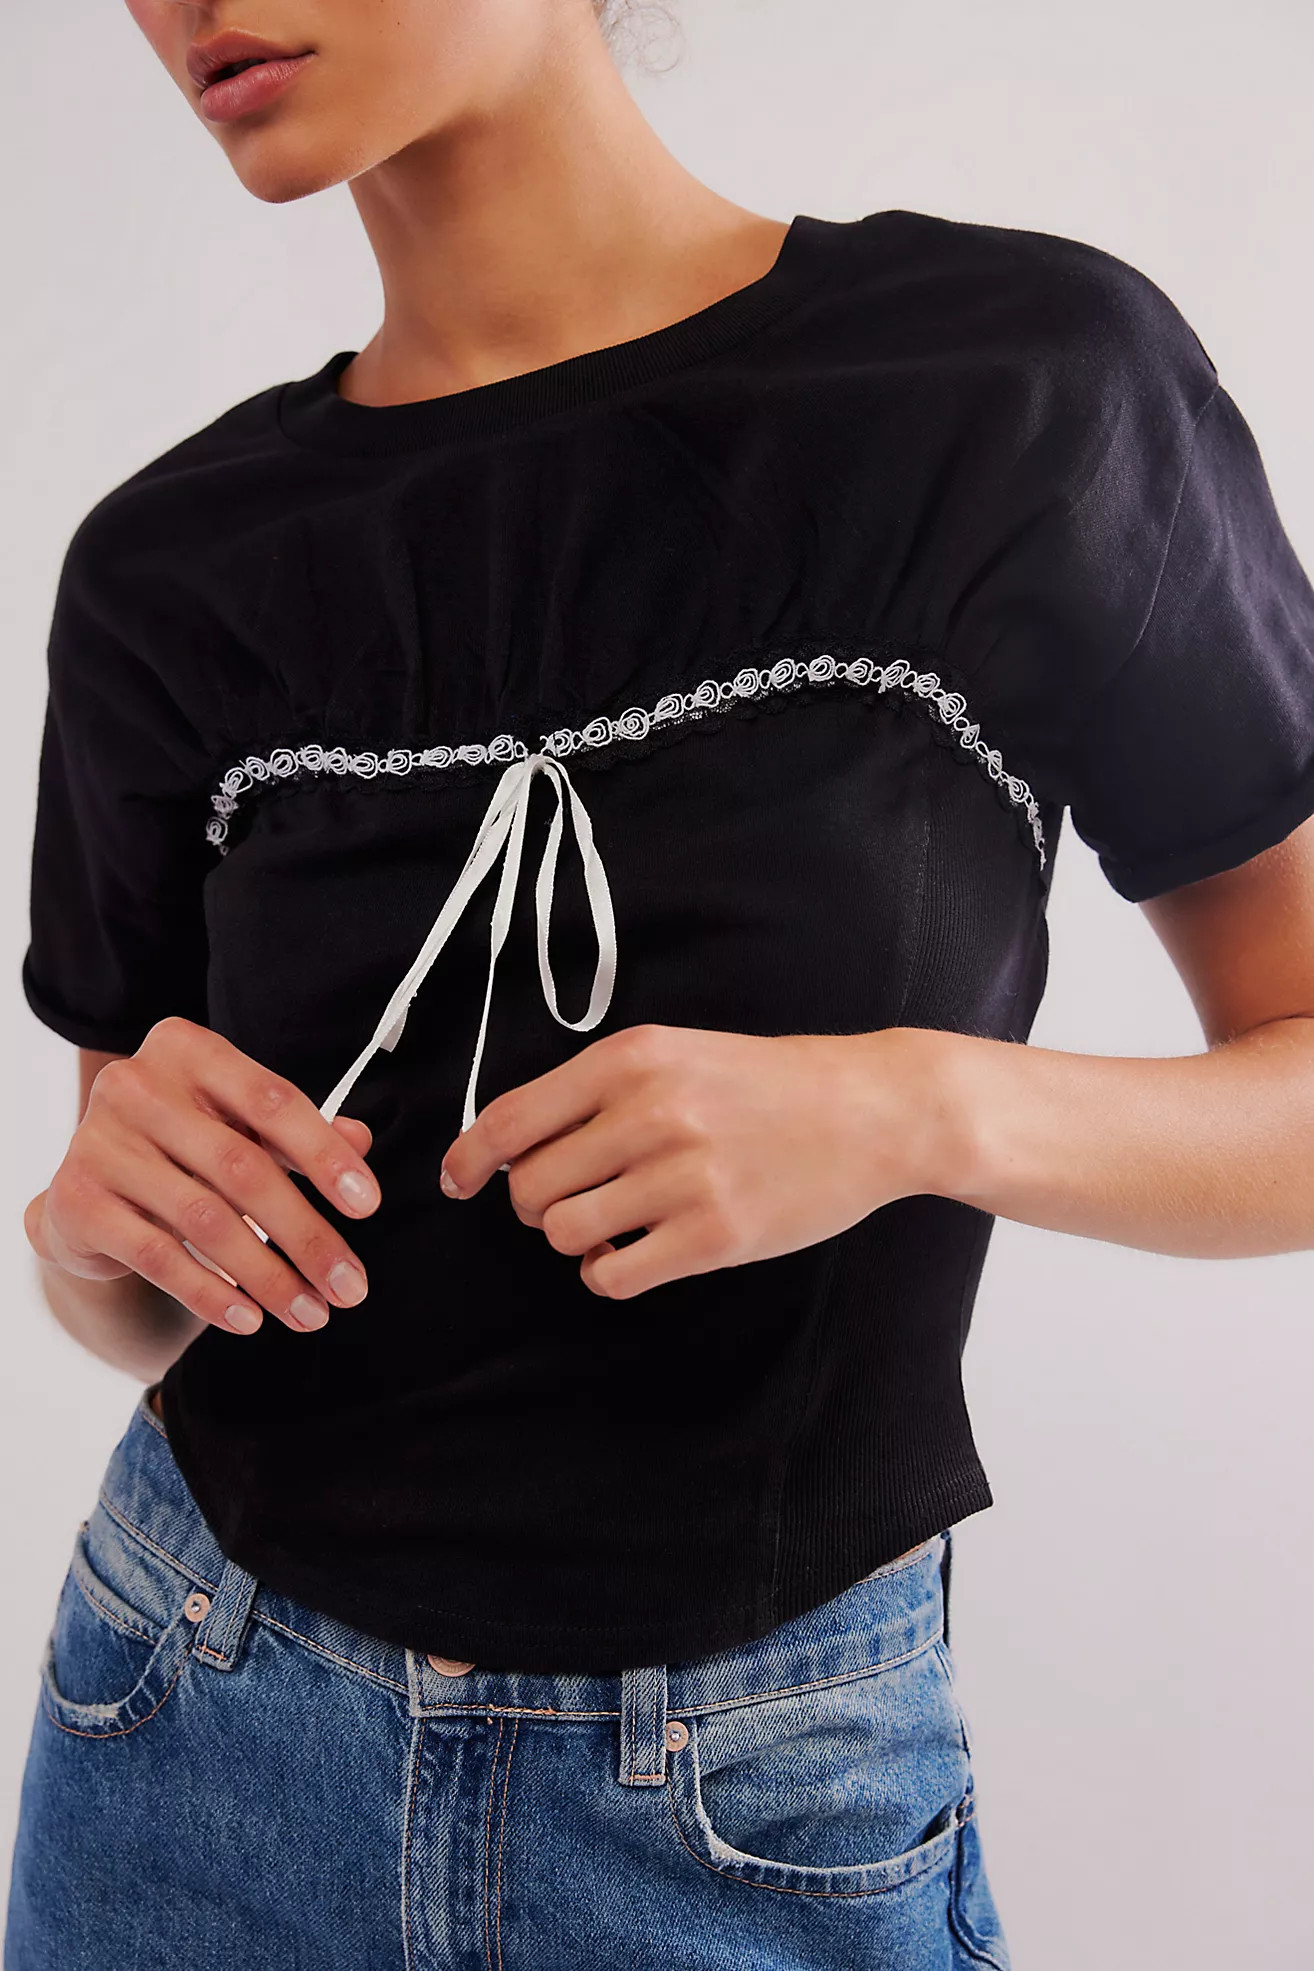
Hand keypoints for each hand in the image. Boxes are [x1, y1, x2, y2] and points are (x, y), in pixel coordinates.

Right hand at [25, 1017, 381, 1337]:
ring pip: (205, 1220)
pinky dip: (210, 1293)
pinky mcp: (76, 1201)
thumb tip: (360, 1141)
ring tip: (310, 1312)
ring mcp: (98, 1142)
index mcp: (186, 1049)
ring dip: (268, 1276)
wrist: (87, 1190)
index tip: (367, 1206)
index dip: (325, 1155)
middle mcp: (135, 1085)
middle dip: (306, 1235)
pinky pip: (158, 1256)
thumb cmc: (183, 1147)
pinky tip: (250, 1318)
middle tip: (348, 1285)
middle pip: (243, 1168)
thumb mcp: (240, 1126)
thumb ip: (298, 1132)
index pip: (272, 1101)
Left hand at [438, 1023, 953, 1297]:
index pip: (509, 1118)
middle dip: (535, 1204)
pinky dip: (608, 1272)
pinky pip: (614, 1274)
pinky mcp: (714, 1235)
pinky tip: (634, 1253)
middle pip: (530, 1187)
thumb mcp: (676, 1054)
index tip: (457, 1180)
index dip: (469, 1159)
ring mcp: (682, 1176)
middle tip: (573, 1199)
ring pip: (565, 1233)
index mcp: (630, 1059)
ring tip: (614, 1224)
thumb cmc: (769, 1084)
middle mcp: (649, 1113)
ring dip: (575, 1238)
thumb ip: (597, 1090)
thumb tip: (508, 1145)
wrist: (872, 1110)